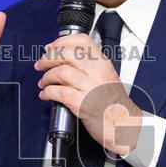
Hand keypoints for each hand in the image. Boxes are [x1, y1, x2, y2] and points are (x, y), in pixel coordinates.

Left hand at [35, 34, 143, 155]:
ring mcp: (90, 87)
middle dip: (48, 58)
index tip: (51, 47)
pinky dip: (48, 92)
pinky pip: (59, 92)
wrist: (124, 125)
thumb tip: (65, 59)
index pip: (82, 41)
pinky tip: (46, 95)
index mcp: (103, 63)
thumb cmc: (114, 105)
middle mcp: (97, 72)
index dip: (61, 42)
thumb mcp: (107, 77)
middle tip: (41, 64)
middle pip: (67, 54)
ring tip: (43, 82)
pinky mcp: (83, 104)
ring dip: (47, 77)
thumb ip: (89, 66)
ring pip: (61, 72)